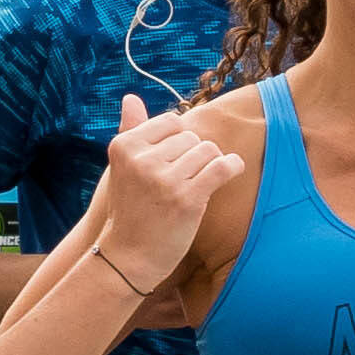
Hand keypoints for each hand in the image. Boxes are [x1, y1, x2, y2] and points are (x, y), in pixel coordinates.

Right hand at [93, 96, 245, 280]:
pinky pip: (221, 167)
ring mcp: (164, 179)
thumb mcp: (122, 168)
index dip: (179, 141)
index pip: (171, 122)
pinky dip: (232, 167)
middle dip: (194, 155)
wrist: (127, 258)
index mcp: (124, 146)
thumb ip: (130, 131)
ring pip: (207, 150)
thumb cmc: (129, 210)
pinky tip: (232, 171)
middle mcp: (142, 160)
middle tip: (186, 180)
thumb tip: (130, 97)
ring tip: (200, 183)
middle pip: (190, 137)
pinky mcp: (186, 198)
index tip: (176, 162)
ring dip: (211, 164)